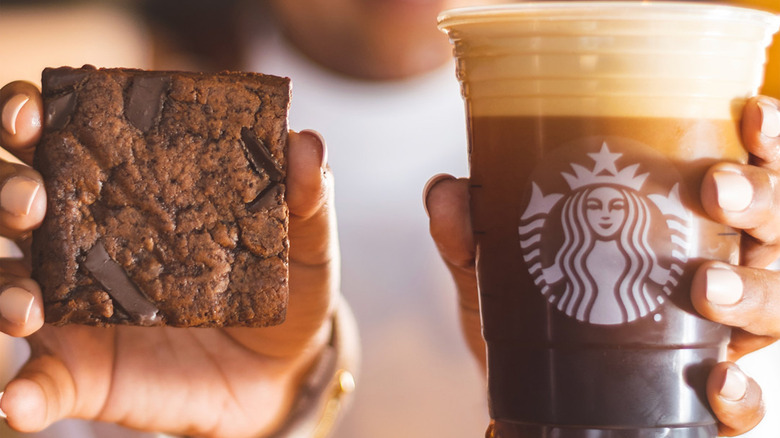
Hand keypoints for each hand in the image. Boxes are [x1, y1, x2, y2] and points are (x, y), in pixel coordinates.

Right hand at [0, 81, 346, 437]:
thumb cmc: (284, 287)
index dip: (35, 115)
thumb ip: (306, 196)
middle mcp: (88, 242)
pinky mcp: (81, 372)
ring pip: (9, 284)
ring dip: (5, 290)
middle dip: (10, 190)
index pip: (66, 138)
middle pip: (18, 200)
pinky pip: (35, 384)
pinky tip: (22, 402)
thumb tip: (307, 144)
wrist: (281, 370)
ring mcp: (76, 308)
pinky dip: (22, 393)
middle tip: (32, 200)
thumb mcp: (305, 243)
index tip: (37, 114)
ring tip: (25, 306)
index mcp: (131, 192)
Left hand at [424, 96, 779, 436]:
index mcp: (683, 220)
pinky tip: (715, 384)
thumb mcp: (495, 259)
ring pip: (774, 304)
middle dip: (759, 200)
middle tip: (715, 189)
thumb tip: (446, 195)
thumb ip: (469, 227)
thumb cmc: (533, 303)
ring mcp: (719, 332)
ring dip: (751, 290)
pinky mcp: (702, 392)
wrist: (526, 384)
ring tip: (701, 284)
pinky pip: (746, 398)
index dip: (764, 138)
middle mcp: (717, 266)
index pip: (744, 167)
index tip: (747, 111)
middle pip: (773, 226)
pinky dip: (740, 394)